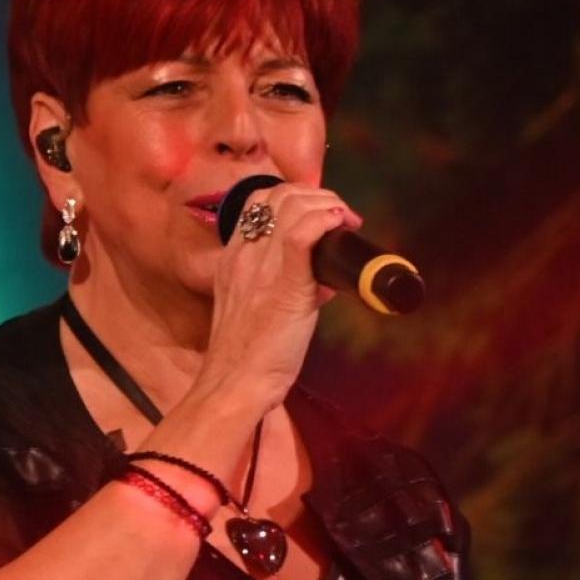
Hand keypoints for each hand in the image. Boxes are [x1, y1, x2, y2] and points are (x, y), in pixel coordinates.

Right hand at [195, 182, 362, 412]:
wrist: (235, 384)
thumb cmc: (247, 356)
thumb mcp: (252, 310)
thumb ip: (280, 288)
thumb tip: (321, 282)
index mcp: (233, 258)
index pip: (258, 201)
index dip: (294, 197)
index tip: (319, 215)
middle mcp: (244, 254)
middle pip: (279, 195)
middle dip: (318, 197)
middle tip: (342, 219)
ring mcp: (262, 267)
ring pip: (292, 205)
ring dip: (328, 205)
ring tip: (346, 224)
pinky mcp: (285, 285)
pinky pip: (302, 234)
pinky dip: (326, 220)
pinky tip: (340, 226)